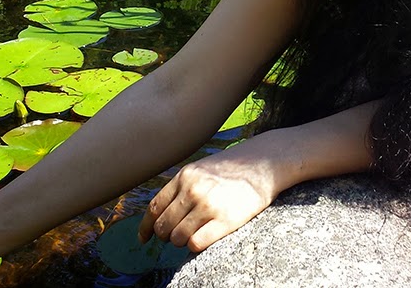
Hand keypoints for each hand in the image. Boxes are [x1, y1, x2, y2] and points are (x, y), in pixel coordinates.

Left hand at [137, 143, 282, 252]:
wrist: (265, 164)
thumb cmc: (234, 169)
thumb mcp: (202, 169)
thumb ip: (182, 186)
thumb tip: (162, 212)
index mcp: (185, 176)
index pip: (155, 207)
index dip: (147, 227)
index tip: (145, 238)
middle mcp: (193, 189)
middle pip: (164, 225)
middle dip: (165, 236)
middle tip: (174, 237)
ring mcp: (208, 205)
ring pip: (177, 237)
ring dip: (181, 241)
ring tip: (192, 236)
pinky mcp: (225, 220)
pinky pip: (195, 243)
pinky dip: (194, 245)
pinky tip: (202, 239)